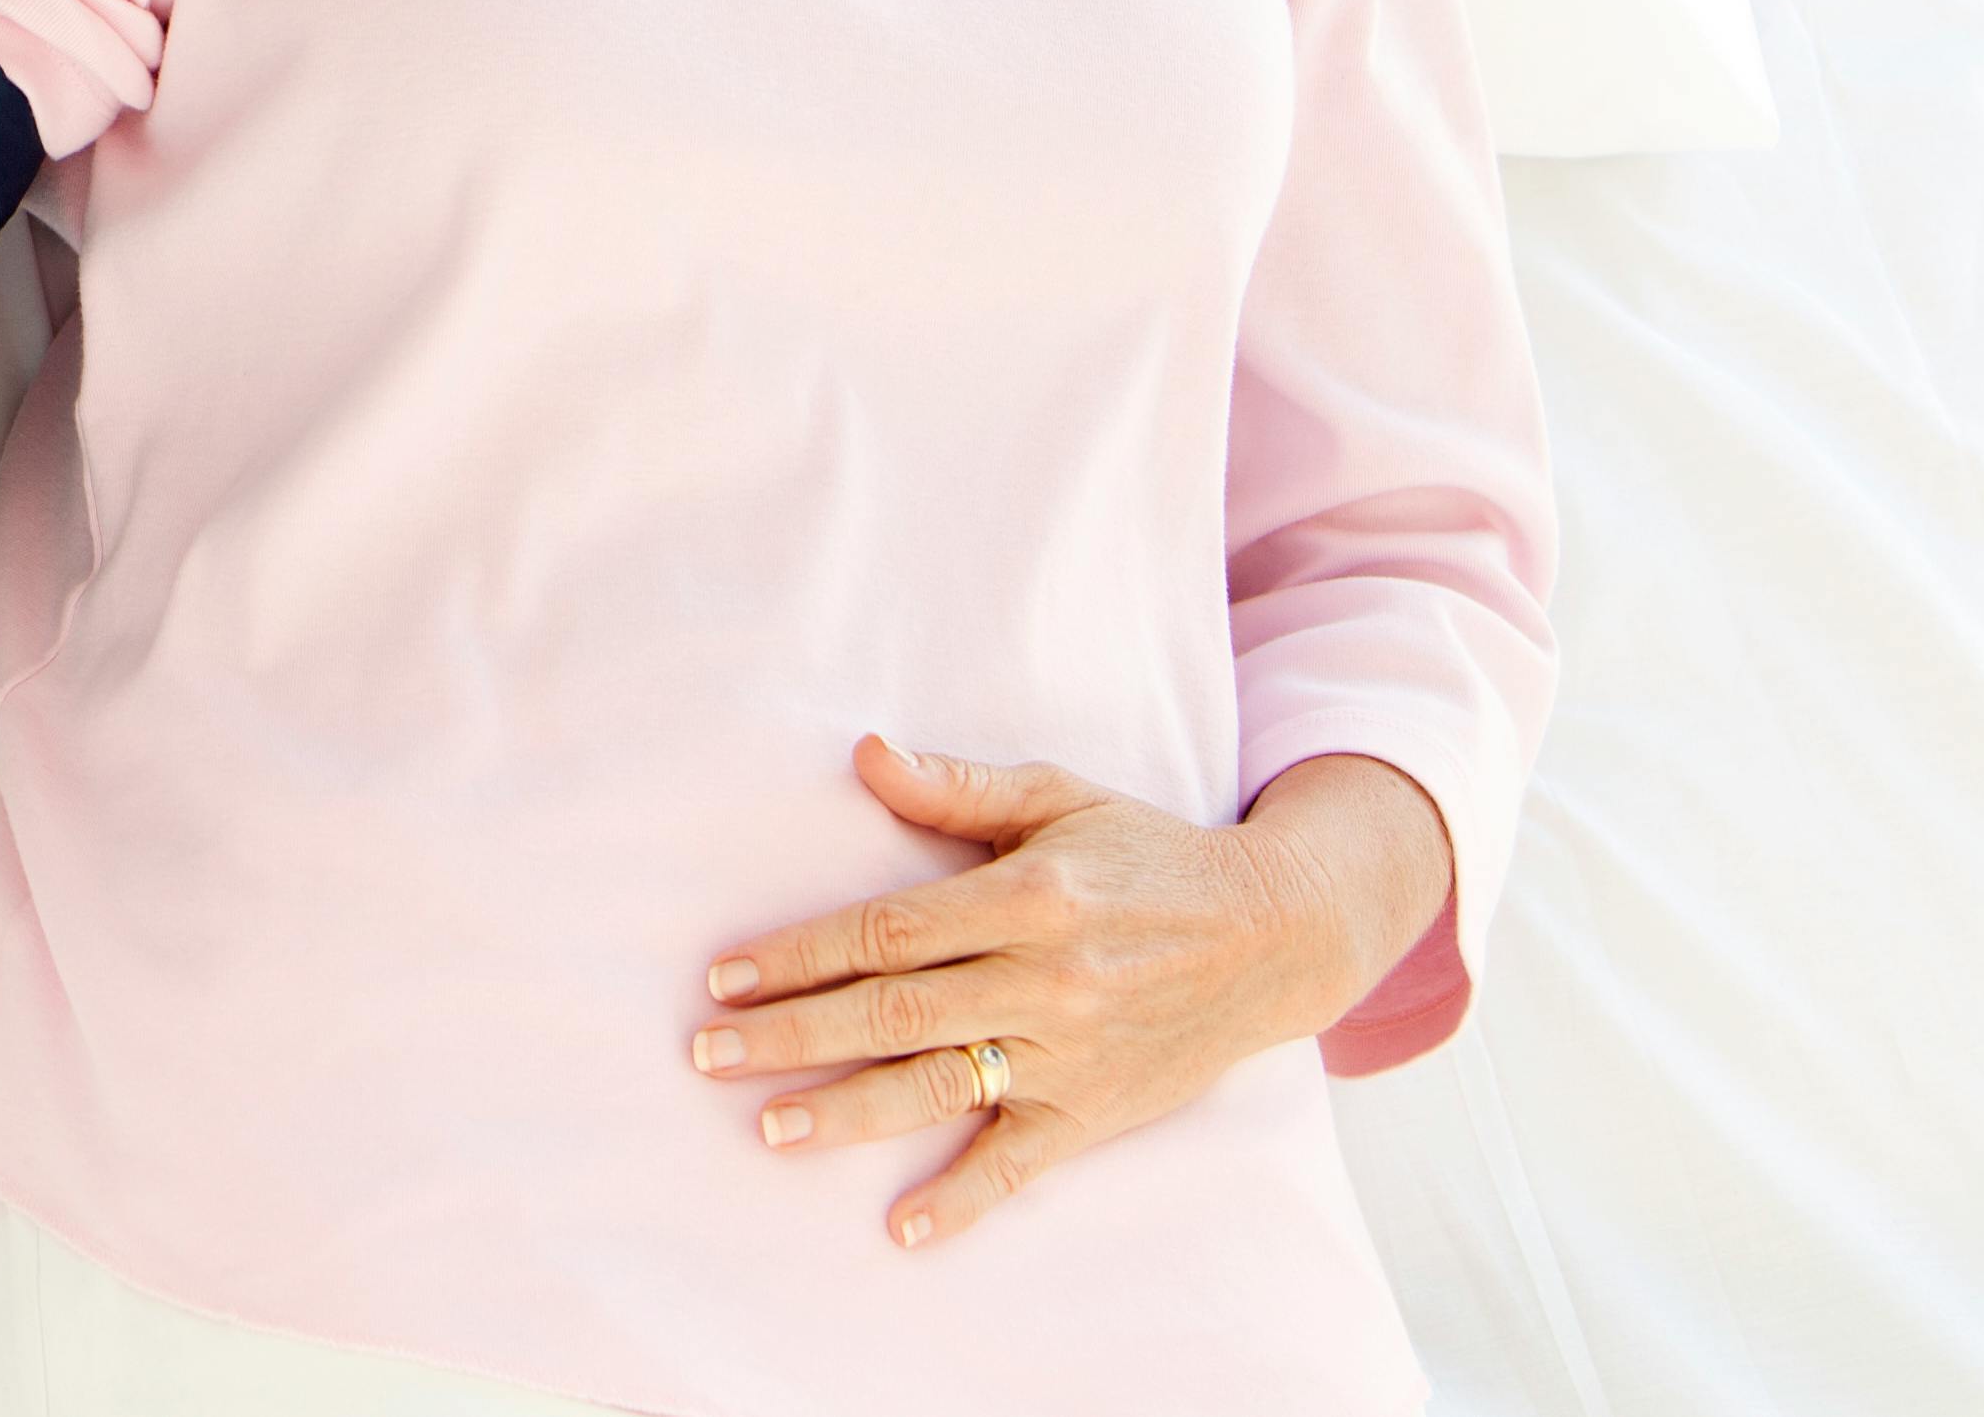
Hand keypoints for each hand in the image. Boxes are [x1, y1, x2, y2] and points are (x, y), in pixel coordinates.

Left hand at [686, 737, 1452, 1250]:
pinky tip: (902, 1228)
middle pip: (894, 1012)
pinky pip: (1020, 1164)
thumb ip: (958, 789)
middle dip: (793, 1034)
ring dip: (848, 1113)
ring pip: (940, 1088)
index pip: (889, 930)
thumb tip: (863, 754)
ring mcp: (1071, 1055)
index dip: (802, 953)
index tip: (726, 975)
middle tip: (708, 1053)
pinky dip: (963, 1200)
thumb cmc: (1148, 855)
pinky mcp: (1097, 1112)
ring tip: (768, 1129)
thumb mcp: (1061, 798)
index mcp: (1029, 897)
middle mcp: (1046, 980)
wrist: (1275, 934)